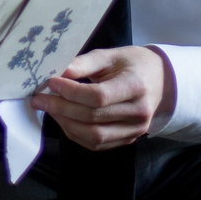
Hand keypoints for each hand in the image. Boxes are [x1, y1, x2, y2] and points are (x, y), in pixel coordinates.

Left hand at [29, 46, 172, 149]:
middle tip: (39, 98)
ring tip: (49, 108)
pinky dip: (76, 133)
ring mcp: (135, 130)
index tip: (50, 82)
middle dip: (61, 108)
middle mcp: (138, 113)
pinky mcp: (128, 140)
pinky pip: (97, 144)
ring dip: (65, 123)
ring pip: (93, 136)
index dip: (71, 92)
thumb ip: (85, 63)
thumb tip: (59, 72)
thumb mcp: (112, 55)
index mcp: (136, 86)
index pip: (98, 96)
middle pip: (93, 117)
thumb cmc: (133, 64)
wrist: (161, 81)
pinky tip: (63, 119)